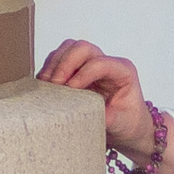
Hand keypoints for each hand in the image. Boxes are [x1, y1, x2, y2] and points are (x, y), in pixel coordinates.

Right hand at [37, 39, 173, 173]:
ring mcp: (91, 63)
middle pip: (82, 48)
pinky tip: (46, 86)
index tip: (71, 90)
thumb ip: (109, 118)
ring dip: (54, 65)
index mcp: (123, 71)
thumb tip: (90, 114)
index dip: (82, 74)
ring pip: (68, 49)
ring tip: (48, 86)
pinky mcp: (77, 69)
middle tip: (55, 85)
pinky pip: (59, 59)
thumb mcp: (122, 123)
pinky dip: (50, 69)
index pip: (100, 63)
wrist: (126, 126)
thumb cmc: (128, 122)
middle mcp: (107, 62)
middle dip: (65, 64)